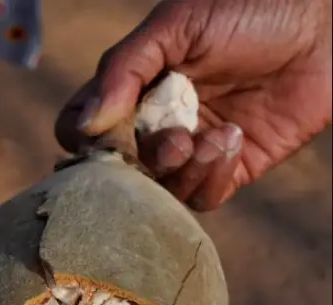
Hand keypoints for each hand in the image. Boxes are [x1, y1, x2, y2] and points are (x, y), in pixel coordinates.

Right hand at [56, 0, 331, 210]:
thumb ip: (124, 70)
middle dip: (141, 162)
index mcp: (135, 89)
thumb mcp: (174, 26)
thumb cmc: (246, 8)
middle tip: (171, 141)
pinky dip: (209, 177)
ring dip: (180, 170)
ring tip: (211, 135)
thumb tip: (85, 125)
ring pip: (160, 191)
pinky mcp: (229, 169)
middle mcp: (157, 123)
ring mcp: (192, 150)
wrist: (321, 22)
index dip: (84, 141)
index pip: (84, 130)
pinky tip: (231, 140)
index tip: (105, 133)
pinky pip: (201, 198)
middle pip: (120, 171)